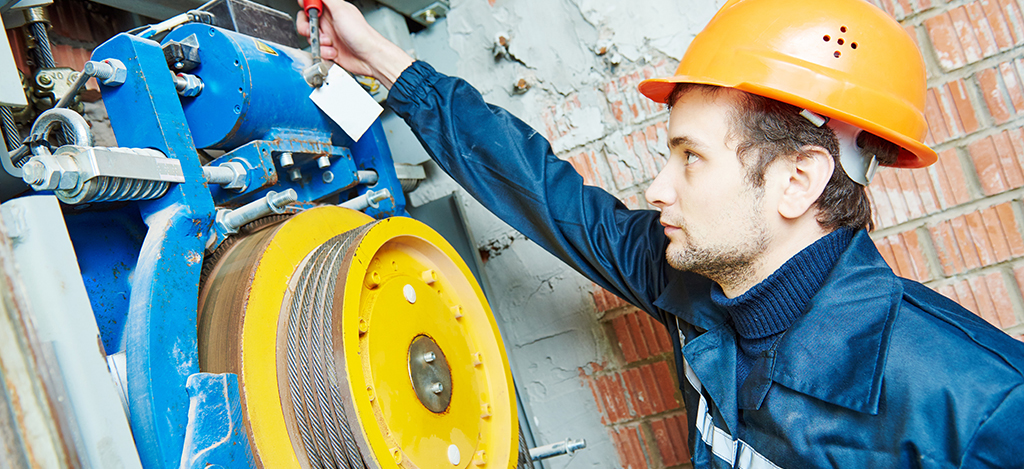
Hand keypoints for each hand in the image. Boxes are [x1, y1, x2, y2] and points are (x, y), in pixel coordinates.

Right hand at [296, 0, 413, 87]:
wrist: (369, 57)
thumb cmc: (361, 34)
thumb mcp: (341, 10)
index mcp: (331, 9)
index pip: (312, 3)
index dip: (307, 6)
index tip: (309, 10)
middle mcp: (329, 22)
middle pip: (306, 21)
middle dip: (306, 27)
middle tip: (313, 30)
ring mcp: (329, 36)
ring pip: (310, 37)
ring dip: (318, 42)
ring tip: (330, 43)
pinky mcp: (329, 50)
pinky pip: (317, 50)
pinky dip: (324, 52)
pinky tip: (334, 51)